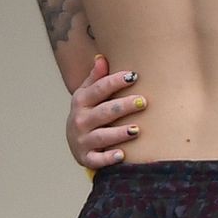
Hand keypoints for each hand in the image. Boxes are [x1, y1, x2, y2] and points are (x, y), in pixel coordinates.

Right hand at [66, 52, 146, 169]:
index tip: (133, 76)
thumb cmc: (88, 112)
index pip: (99, 89)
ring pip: (101, 136)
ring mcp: (83, 140)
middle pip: (103, 112)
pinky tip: (122, 155)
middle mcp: (80, 120)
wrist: (75, 141)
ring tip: (136, 130)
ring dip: (118, 133)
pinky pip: (97, 160)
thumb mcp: (88, 94)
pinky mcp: (87, 158)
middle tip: (142, 102)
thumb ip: (96, 77)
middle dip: (122, 107)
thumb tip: (102, 58)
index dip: (115, 82)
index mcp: (81, 101)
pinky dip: (108, 159)